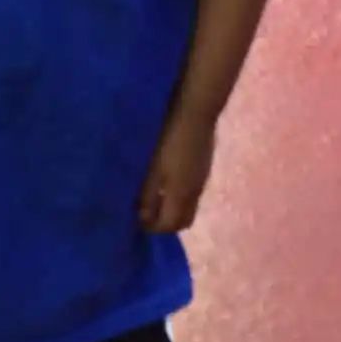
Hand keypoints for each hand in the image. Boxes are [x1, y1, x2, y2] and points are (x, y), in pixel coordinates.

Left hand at [139, 107, 215, 233]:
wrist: (197, 113)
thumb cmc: (170, 140)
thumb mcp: (154, 169)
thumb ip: (148, 195)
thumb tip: (142, 219)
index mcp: (182, 195)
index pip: (170, 226)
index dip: (152, 228)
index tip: (136, 221)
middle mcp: (195, 193)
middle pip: (183, 221)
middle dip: (165, 224)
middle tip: (145, 214)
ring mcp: (202, 180)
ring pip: (188, 207)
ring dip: (172, 210)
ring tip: (153, 198)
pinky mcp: (204, 169)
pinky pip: (192, 194)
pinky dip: (179, 197)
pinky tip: (166, 183)